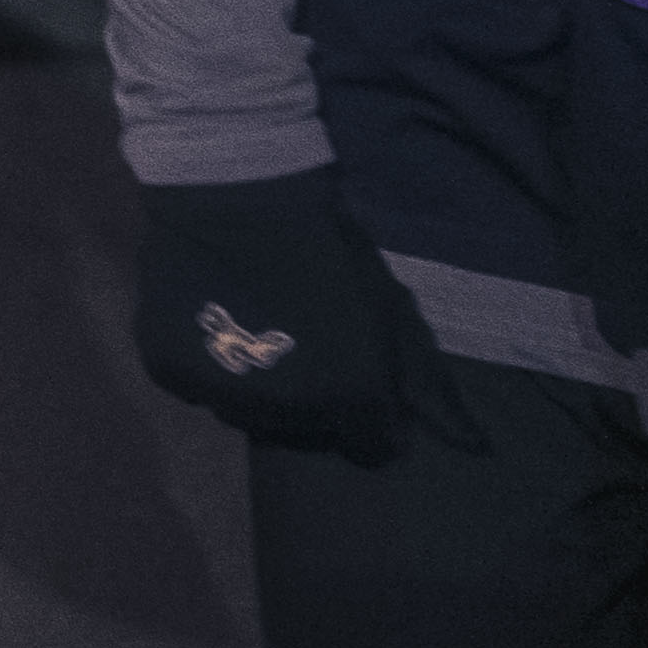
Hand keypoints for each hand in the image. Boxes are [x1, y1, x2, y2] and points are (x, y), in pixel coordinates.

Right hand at [130, 169, 476, 460]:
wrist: (239, 197)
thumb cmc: (330, 252)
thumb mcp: (392, 315)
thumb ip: (430, 388)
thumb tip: (477, 450)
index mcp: (350, 399)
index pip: (372, 448)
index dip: (370, 414)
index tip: (359, 376)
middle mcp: (285, 414)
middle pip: (307, 434)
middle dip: (315, 403)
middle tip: (308, 348)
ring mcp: (220, 397)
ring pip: (249, 417)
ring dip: (261, 392)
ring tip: (261, 339)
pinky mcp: (169, 374)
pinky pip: (198, 392)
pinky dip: (211, 370)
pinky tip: (220, 328)